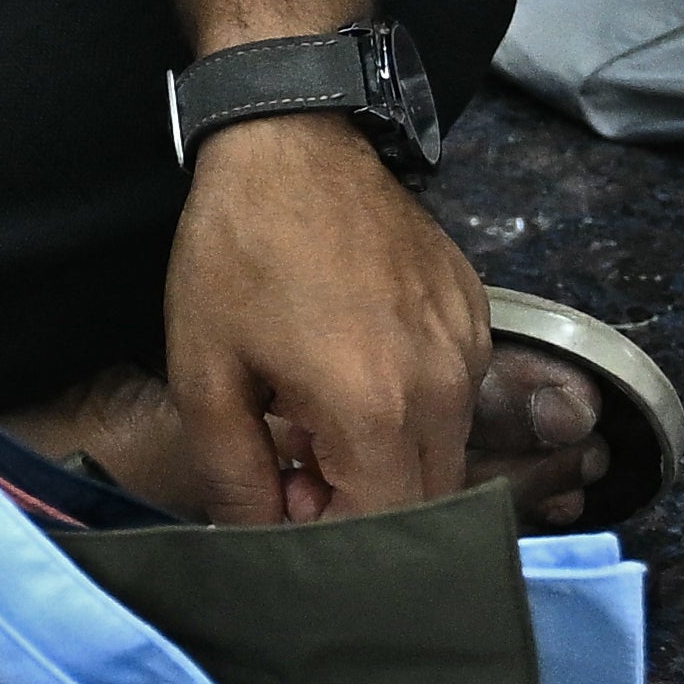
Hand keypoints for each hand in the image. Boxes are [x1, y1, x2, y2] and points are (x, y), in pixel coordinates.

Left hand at [165, 116, 488, 525]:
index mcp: (375, 409)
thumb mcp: (206, 376)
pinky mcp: (477, 313)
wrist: (291, 140)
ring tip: (320, 416)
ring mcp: (470, 346)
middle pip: (430, 502)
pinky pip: (457, 396)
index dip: (336, 542)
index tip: (287, 510)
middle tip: (298, 472)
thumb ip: (237, 479)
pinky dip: (412, 410)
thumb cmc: (238, 254)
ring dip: (390, 461)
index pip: (388, 530)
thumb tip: (261, 543)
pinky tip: (357, 370)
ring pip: (447, 452)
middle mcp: (443, 387)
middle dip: (366, 509)